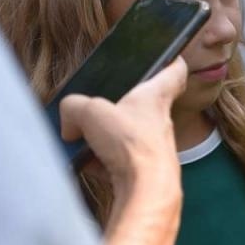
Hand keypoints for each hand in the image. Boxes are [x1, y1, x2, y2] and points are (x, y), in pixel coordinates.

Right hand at [59, 59, 187, 197]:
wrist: (146, 189)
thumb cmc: (130, 144)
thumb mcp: (90, 112)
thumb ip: (74, 108)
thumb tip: (70, 124)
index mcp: (155, 97)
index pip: (174, 71)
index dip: (171, 61)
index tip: (169, 56)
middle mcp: (160, 122)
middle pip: (142, 107)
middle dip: (118, 109)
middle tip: (96, 108)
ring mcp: (153, 149)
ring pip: (126, 138)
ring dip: (104, 140)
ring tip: (81, 140)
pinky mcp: (144, 172)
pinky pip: (117, 163)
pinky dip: (100, 164)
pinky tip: (86, 165)